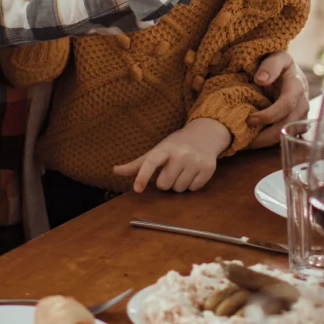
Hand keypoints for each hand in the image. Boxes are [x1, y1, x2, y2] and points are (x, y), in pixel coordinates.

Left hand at [113, 119, 230, 193]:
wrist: (205, 134)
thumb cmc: (176, 145)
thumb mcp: (157, 150)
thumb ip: (137, 164)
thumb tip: (114, 170)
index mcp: (165, 148)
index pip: (151, 162)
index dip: (142, 176)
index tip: (136, 189)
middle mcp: (181, 154)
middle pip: (164, 184)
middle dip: (165, 182)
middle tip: (170, 171)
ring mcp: (195, 161)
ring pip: (179, 189)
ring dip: (178, 184)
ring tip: (182, 171)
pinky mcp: (208, 169)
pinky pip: (193, 189)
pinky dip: (191, 185)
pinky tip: (193, 173)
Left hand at [246, 51, 308, 148]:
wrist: (289, 70)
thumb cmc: (280, 62)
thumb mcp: (277, 56)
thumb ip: (270, 65)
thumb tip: (260, 80)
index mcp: (297, 87)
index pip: (287, 105)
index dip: (269, 115)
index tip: (250, 120)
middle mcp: (302, 104)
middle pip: (286, 126)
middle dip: (265, 136)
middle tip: (244, 139)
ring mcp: (301, 116)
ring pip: (286, 135)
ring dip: (266, 142)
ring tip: (246, 144)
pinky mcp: (297, 125)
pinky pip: (285, 137)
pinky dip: (270, 142)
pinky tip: (254, 142)